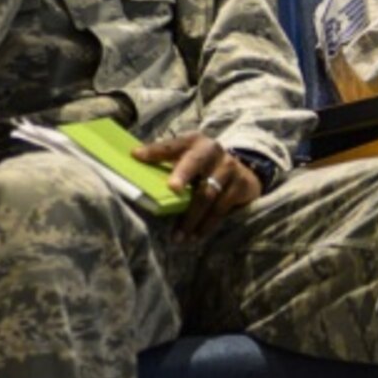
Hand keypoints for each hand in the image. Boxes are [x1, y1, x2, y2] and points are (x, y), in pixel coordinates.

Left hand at [133, 131, 262, 237]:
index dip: (155, 150)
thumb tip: (134, 171)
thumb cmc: (203, 169)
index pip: (171, 145)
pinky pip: (220, 208)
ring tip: (178, 236)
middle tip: (172, 188)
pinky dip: (207, 224)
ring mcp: (228, 167)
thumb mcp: (188, 159)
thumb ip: (167, 164)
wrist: (243, 174)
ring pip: (207, 193)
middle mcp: (212, 150)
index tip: (137, 156)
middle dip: (182, 174)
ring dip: (191, 217)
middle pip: (195, 162)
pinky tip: (196, 235)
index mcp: (193, 141)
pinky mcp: (240, 185)